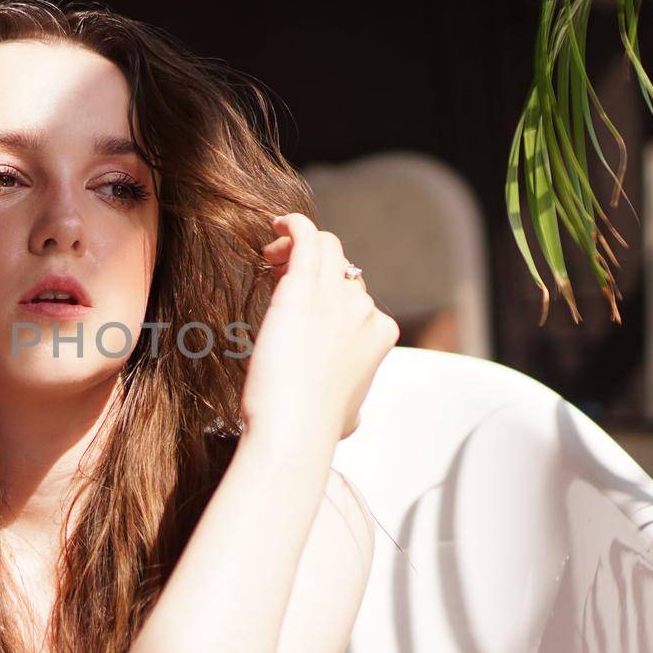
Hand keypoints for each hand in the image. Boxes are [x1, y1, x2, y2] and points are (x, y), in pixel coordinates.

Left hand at [243, 213, 399, 441]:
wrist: (295, 427)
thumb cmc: (315, 426)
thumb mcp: (349, 414)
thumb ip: (353, 402)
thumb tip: (352, 417)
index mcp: (381, 333)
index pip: (357, 298)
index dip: (328, 297)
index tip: (300, 308)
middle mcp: (365, 309)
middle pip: (341, 272)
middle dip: (313, 273)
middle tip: (277, 281)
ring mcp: (337, 295)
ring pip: (327, 246)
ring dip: (299, 247)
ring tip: (272, 258)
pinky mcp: (303, 288)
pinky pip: (307, 236)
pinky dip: (293, 225)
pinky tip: (276, 226)